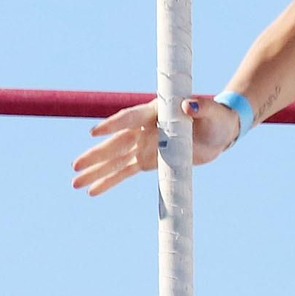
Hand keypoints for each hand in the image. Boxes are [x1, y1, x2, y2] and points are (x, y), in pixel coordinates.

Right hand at [71, 97, 240, 195]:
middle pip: (116, 142)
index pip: (130, 118)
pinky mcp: (149, 160)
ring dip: (96, 171)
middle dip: (96, 155)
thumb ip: (199, 108)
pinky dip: (109, 181)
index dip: (113, 125)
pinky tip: (92, 191)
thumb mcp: (210, 111)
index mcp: (155, 112)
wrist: (220, 132)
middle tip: (75, 166)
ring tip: (74, 182)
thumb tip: (188, 104)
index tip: (94, 133)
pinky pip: (125, 171)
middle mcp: (144, 128)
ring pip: (116, 159)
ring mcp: (144, 144)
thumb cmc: (215, 116)